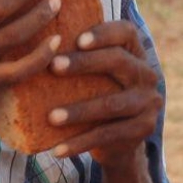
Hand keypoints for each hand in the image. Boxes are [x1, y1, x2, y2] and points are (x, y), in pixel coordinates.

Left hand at [48, 21, 161, 166]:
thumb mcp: (92, 74)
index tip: (77, 40)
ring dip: (79, 111)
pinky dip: (80, 143)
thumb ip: (78, 56)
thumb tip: (34, 44)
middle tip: (53, 67)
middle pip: (118, 61)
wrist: (118, 139)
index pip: (126, 32)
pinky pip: (107, 135)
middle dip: (84, 63)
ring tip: (51, 117)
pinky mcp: (143, 129)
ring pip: (111, 104)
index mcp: (135, 53)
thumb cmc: (96, 94)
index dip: (104, 33)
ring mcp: (148, 103)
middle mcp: (147, 75)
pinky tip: (57, 150)